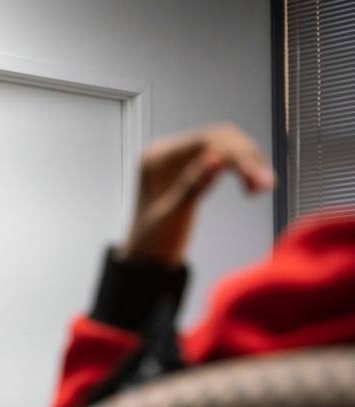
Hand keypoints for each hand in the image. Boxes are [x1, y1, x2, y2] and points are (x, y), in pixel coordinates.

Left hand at [122, 123, 274, 265]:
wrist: (147, 261)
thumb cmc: (154, 243)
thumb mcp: (173, 216)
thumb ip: (193, 185)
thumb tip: (217, 158)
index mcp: (155, 158)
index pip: (205, 141)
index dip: (236, 154)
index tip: (256, 176)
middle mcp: (166, 152)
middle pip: (219, 138)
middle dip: (246, 158)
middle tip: (266, 185)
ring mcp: (178, 159)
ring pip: (226, 146)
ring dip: (249, 162)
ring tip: (264, 187)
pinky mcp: (190, 169)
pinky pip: (222, 158)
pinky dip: (242, 168)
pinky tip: (255, 185)